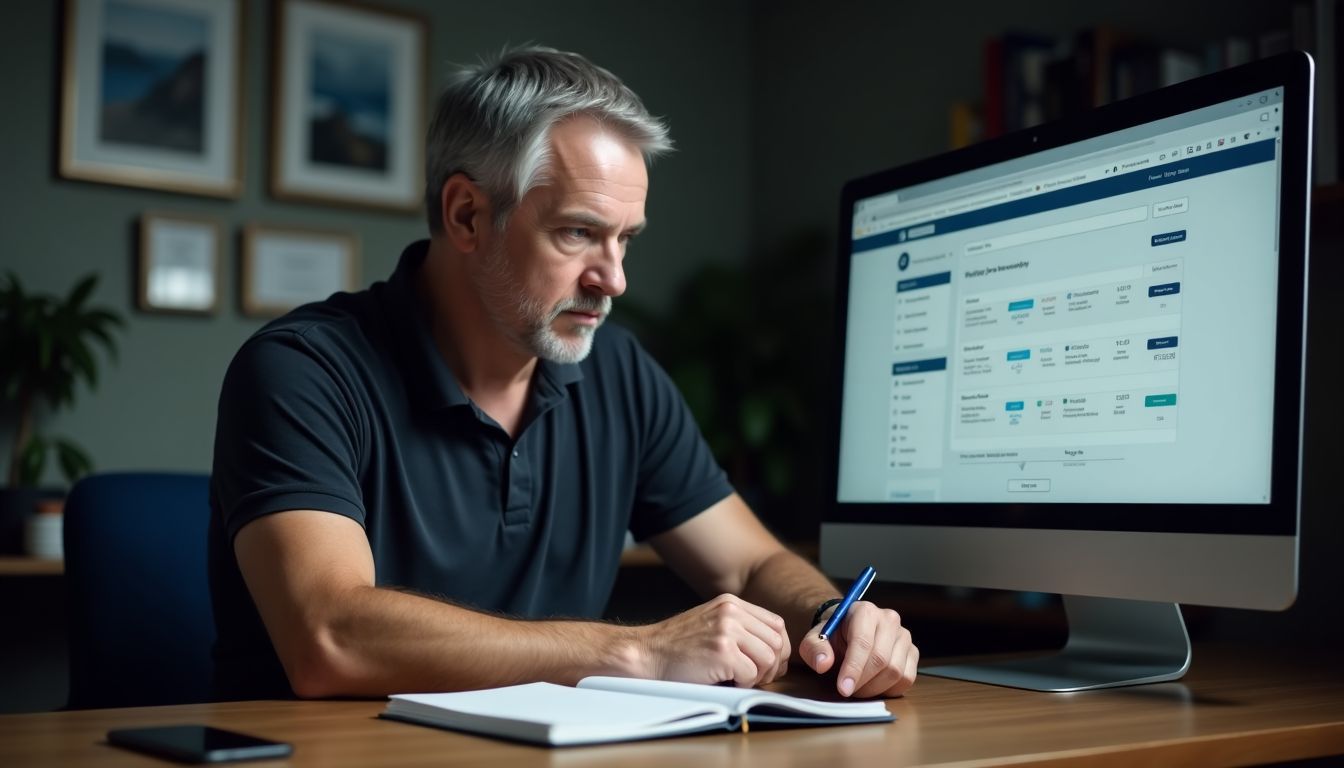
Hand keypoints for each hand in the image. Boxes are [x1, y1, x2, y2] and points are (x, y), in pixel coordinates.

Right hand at [637, 594, 790, 687]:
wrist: (646, 654)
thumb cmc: (677, 647)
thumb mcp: (711, 623)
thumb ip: (740, 627)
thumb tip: (775, 651)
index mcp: (731, 603)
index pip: (776, 625)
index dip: (778, 649)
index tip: (768, 666)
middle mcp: (731, 612)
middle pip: (778, 642)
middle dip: (772, 666)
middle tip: (755, 678)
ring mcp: (727, 630)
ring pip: (769, 658)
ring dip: (758, 676)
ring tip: (738, 679)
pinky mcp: (722, 651)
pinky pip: (752, 674)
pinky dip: (743, 684)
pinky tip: (724, 680)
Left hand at [799, 601, 916, 697]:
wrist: (847, 630)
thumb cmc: (832, 635)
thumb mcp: (814, 639)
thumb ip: (815, 649)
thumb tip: (823, 664)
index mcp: (864, 611)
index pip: (863, 643)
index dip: (853, 669)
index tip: (843, 689)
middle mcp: (889, 619)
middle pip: (881, 659)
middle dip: (862, 682)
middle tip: (847, 691)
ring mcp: (904, 636)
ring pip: (896, 671)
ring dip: (875, 688)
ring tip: (858, 688)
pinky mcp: (912, 652)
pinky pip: (907, 678)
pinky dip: (890, 689)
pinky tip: (873, 686)